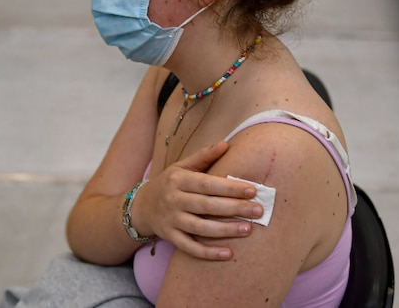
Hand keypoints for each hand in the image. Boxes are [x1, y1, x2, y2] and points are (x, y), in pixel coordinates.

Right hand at [132, 141, 263, 260]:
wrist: (140, 207)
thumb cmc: (169, 183)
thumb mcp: (182, 166)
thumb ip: (204, 157)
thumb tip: (226, 144)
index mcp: (179, 180)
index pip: (207, 184)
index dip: (229, 188)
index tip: (252, 190)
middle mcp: (173, 200)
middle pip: (206, 206)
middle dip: (234, 208)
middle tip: (258, 211)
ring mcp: (171, 220)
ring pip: (200, 228)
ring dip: (225, 230)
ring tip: (248, 229)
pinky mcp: (170, 237)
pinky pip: (189, 247)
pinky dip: (207, 253)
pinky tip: (228, 254)